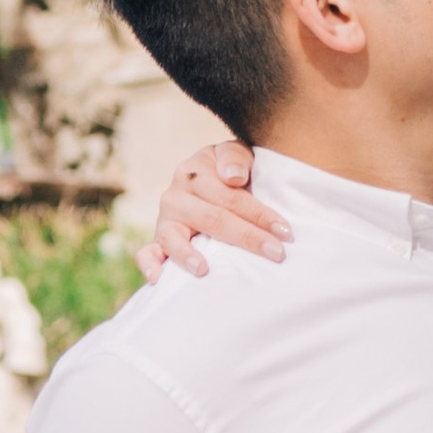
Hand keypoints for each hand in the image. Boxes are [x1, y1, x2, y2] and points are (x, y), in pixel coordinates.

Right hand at [140, 135, 293, 280]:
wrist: (208, 181)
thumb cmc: (228, 171)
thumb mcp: (234, 154)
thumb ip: (235, 158)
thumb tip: (233, 177)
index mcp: (194, 171)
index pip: (230, 196)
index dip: (259, 214)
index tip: (285, 231)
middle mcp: (175, 194)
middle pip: (212, 219)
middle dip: (247, 237)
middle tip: (276, 253)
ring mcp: (165, 219)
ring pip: (174, 237)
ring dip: (187, 255)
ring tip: (203, 269)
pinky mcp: (158, 239)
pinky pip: (147, 252)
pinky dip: (149, 264)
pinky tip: (157, 278)